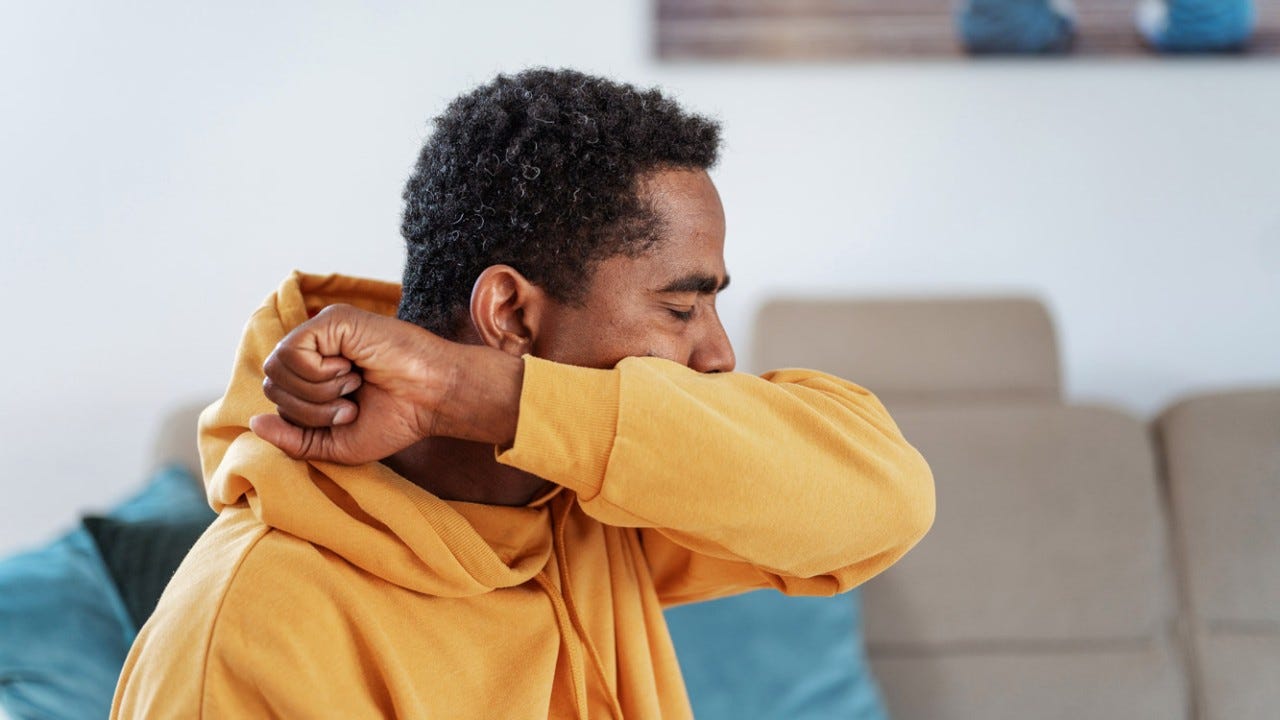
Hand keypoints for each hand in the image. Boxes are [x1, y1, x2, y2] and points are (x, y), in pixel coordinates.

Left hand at [250, 304, 522, 464]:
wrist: (433, 399)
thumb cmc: (396, 419)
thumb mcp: (335, 444)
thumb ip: (293, 439)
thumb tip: (254, 423)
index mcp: (314, 375)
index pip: (277, 398)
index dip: (306, 418)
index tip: (349, 415)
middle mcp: (315, 350)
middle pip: (272, 384)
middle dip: (310, 408)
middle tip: (351, 403)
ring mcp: (322, 332)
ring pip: (278, 368)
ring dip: (317, 392)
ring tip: (353, 385)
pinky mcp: (332, 320)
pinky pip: (293, 352)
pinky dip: (319, 374)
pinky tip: (350, 369)